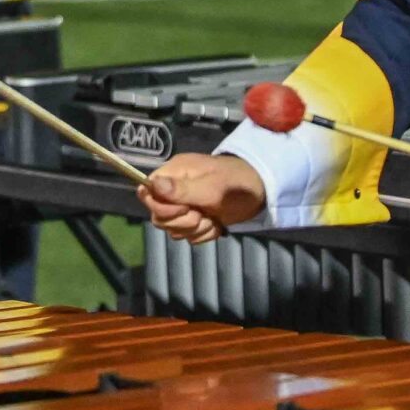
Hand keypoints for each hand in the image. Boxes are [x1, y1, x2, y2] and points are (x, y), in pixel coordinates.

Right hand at [140, 153, 266, 245]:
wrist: (262, 192)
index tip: (183, 208)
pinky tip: (216, 226)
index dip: (159, 206)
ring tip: (212, 220)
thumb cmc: (237, 184)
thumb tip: (151, 184)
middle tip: (202, 215)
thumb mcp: (211, 187)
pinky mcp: (196, 219)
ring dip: (194, 230)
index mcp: (174, 174)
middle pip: (159, 216)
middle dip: (182, 221)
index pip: (147, 192)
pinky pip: (188, 235)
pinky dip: (202, 235)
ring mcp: (185, 205)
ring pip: (173, 229)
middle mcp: (175, 189)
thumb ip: (181, 190)